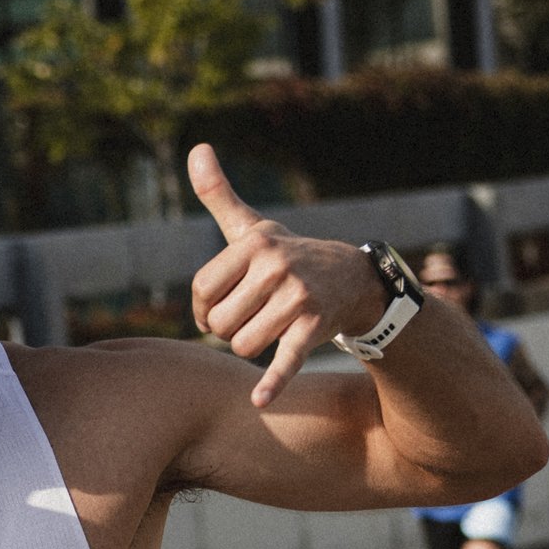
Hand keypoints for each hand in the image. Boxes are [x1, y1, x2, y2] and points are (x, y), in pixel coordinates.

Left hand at [186, 145, 381, 407]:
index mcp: (253, 243)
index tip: (222, 305)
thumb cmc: (287, 255)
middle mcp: (275, 266)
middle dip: (230, 329)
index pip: (201, 293)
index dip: (205, 308)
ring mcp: (297, 298)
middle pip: (219, 324)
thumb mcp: (253, 226)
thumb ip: (219, 195)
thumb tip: (196, 148)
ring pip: (242, 345)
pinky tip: (259, 400)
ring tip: (270, 329)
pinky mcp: (313, 328)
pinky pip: (284, 360)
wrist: (352, 280)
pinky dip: (272, 382)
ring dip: (250, 347)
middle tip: (253, 316)